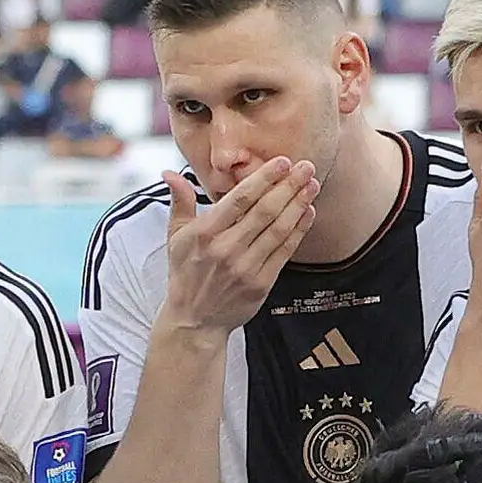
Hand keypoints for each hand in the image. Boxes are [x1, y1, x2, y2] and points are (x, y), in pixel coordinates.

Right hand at [153, 159, 321, 336]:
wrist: (194, 320)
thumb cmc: (186, 274)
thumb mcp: (176, 236)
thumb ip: (179, 202)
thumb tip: (170, 174)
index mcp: (205, 234)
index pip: (239, 199)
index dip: (263, 178)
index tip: (282, 162)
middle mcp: (225, 250)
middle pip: (264, 211)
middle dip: (288, 186)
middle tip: (306, 166)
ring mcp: (245, 268)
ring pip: (278, 229)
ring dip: (298, 205)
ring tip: (311, 185)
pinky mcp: (260, 284)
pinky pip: (284, 252)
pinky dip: (298, 230)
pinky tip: (307, 213)